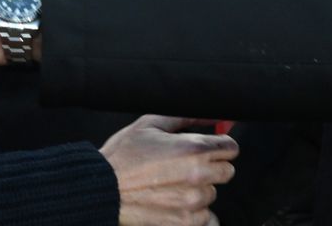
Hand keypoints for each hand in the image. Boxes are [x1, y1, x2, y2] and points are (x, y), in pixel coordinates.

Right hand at [102, 115, 236, 225]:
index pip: (230, 147)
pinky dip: (195, 213)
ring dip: (199, 190)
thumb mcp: (151, 125)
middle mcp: (197, 175)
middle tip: (186, 166)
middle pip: (227, 171)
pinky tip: (176, 203)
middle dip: (211, 166)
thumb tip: (212, 116)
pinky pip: (207, 218)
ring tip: (173, 185)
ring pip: (213, 194)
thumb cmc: (123, 155)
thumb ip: (186, 118)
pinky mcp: (185, 222)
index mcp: (192, 148)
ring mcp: (192, 202)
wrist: (101, 189)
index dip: (219, 145)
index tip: (208, 148)